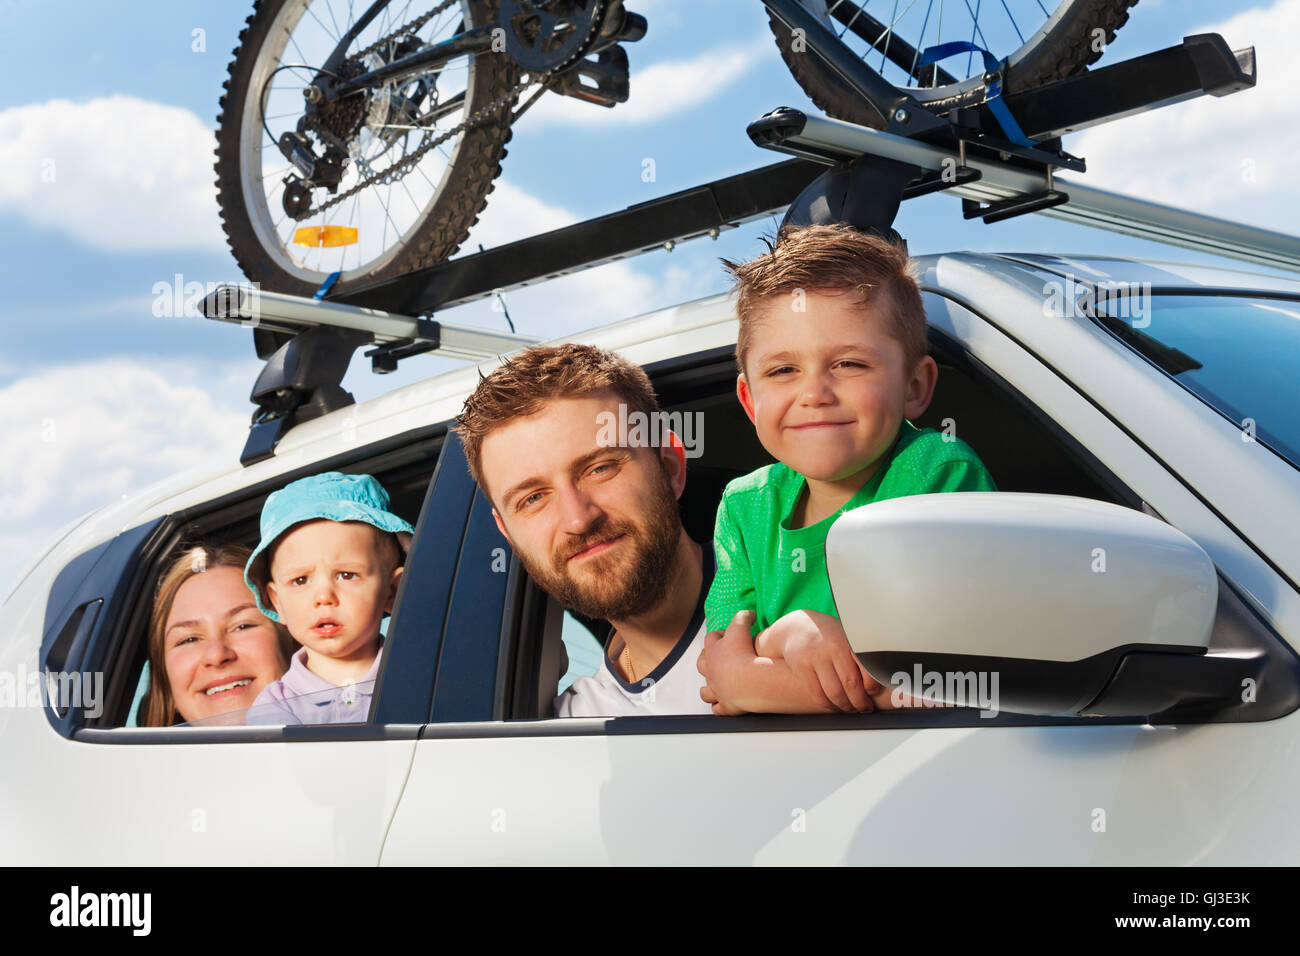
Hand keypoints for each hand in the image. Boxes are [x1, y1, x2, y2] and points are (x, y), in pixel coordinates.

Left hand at [697, 611, 757, 715]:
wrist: (748, 681)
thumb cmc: (743, 654)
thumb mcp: (741, 627)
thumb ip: (743, 616)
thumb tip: (749, 613)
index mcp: (713, 651)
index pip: (711, 639)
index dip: (720, 634)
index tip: (729, 634)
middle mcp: (711, 671)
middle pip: (702, 663)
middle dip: (707, 660)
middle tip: (718, 658)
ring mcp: (716, 689)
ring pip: (705, 690)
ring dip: (709, 686)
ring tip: (716, 683)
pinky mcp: (725, 706)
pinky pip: (718, 709)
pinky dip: (719, 707)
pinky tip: (723, 705)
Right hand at [767, 609, 881, 713]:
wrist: (797, 627)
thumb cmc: (829, 635)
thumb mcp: (847, 635)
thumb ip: (863, 652)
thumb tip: (886, 676)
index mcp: (850, 638)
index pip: (867, 666)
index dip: (873, 685)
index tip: (874, 693)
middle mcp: (833, 647)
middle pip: (851, 684)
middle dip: (861, 702)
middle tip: (865, 708)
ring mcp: (816, 657)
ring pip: (835, 693)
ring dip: (846, 707)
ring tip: (851, 709)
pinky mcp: (802, 667)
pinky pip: (818, 695)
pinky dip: (829, 706)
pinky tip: (834, 706)